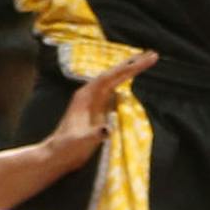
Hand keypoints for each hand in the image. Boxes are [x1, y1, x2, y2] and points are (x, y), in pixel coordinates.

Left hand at [41, 52, 158, 176]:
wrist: (57, 155)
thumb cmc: (66, 147)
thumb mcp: (80, 142)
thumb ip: (93, 135)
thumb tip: (107, 129)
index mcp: (86, 96)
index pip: (109, 77)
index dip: (126, 68)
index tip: (142, 60)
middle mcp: (91, 94)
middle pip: (114, 75)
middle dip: (132, 64)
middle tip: (153, 55)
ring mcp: (95, 101)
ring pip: (115, 81)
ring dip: (130, 71)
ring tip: (146, 61)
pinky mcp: (99, 109)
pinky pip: (115, 91)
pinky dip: (126, 83)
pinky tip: (132, 80)